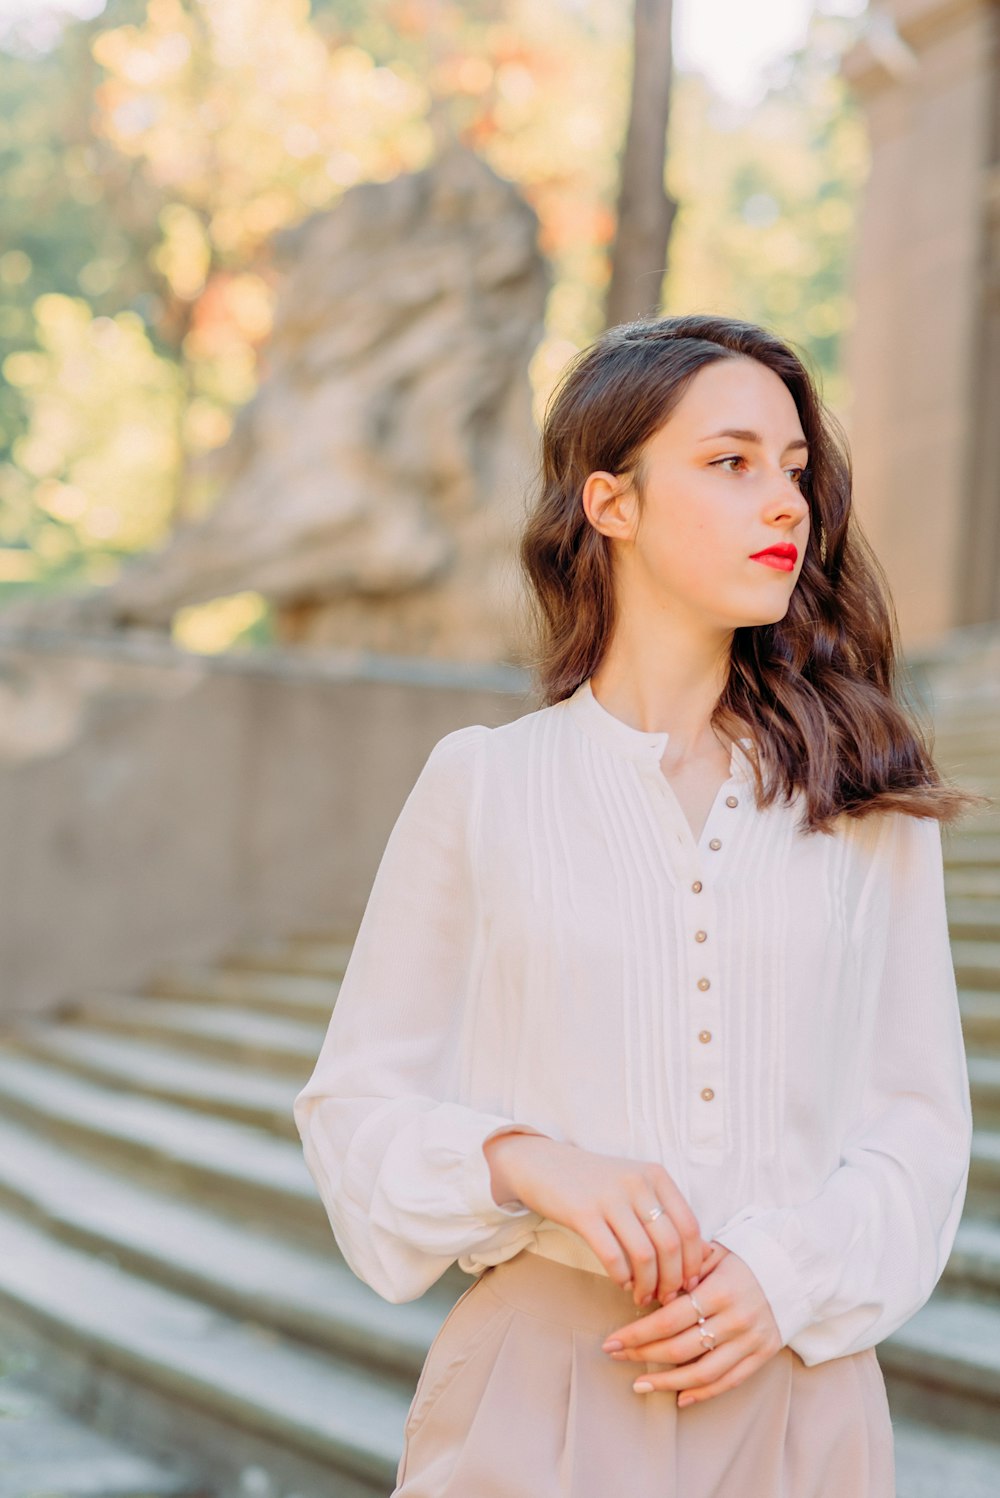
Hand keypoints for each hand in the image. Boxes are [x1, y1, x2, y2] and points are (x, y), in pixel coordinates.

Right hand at [482, 1131, 712, 1308]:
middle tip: (666, 1298)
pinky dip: (621, 1277)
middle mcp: (637, 1183)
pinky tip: (621, 1283)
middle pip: (670, 1244)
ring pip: (644, 1255)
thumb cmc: (595, 1183)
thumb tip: (691, 1260)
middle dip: (672, 1280)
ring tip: (642, 1296)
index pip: (689, 1226)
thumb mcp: (633, 1185)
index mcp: (656, 1175)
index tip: (689, 1284)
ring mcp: (610, 1197)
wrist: (544, 1164)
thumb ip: (660, 1212)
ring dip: (648, 1285)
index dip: (693, 1262)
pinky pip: (613, 1257)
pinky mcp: (583, 1213)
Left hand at [600, 1241, 781, 1406]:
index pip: (670, 1319)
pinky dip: (702, 1393)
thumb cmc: (747, 1258)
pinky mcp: (762, 1355)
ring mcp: (749, 1341)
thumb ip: (685, 1269)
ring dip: (667, 1382)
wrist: (796, 1269)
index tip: (613, 1340)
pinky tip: (679, 1397)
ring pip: (702, 1372)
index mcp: (720, 1290)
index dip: (638, 1333)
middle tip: (616, 1356)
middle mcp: (735, 1319)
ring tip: (639, 1384)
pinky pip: (728, 1382)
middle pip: (680, 1347)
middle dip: (643, 1355)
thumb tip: (654, 1290)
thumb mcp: (716, 1252)